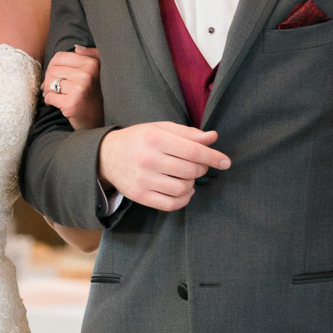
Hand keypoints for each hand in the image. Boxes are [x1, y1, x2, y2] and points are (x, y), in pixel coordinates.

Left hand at [42, 46, 103, 129]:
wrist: (98, 121)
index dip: (53, 66)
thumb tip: (77, 48)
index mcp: (92, 64)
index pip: (59, 57)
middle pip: (52, 70)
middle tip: (55, 88)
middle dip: (49, 79)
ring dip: (49, 90)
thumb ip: (91, 55)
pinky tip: (58, 104)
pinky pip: (49, 96)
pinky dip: (49, 101)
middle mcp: (87, 75)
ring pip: (49, 83)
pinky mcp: (71, 104)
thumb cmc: (94, 95)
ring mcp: (79, 89)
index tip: (57, 76)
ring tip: (57, 95)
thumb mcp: (98, 72)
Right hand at [96, 122, 229, 211]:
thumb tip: (213, 138)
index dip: (213, 157)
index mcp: (155, 138)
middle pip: (191, 170)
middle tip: (198, 165)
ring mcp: (143, 179)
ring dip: (192, 184)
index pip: (193, 151)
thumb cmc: (139, 139)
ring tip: (186, 177)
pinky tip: (183, 190)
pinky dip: (184, 199)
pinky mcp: (140, 196)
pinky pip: (171, 204)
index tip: (225, 162)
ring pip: (183, 188)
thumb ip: (187, 133)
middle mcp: (148, 159)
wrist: (107, 156)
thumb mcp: (160, 129)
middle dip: (201, 168)